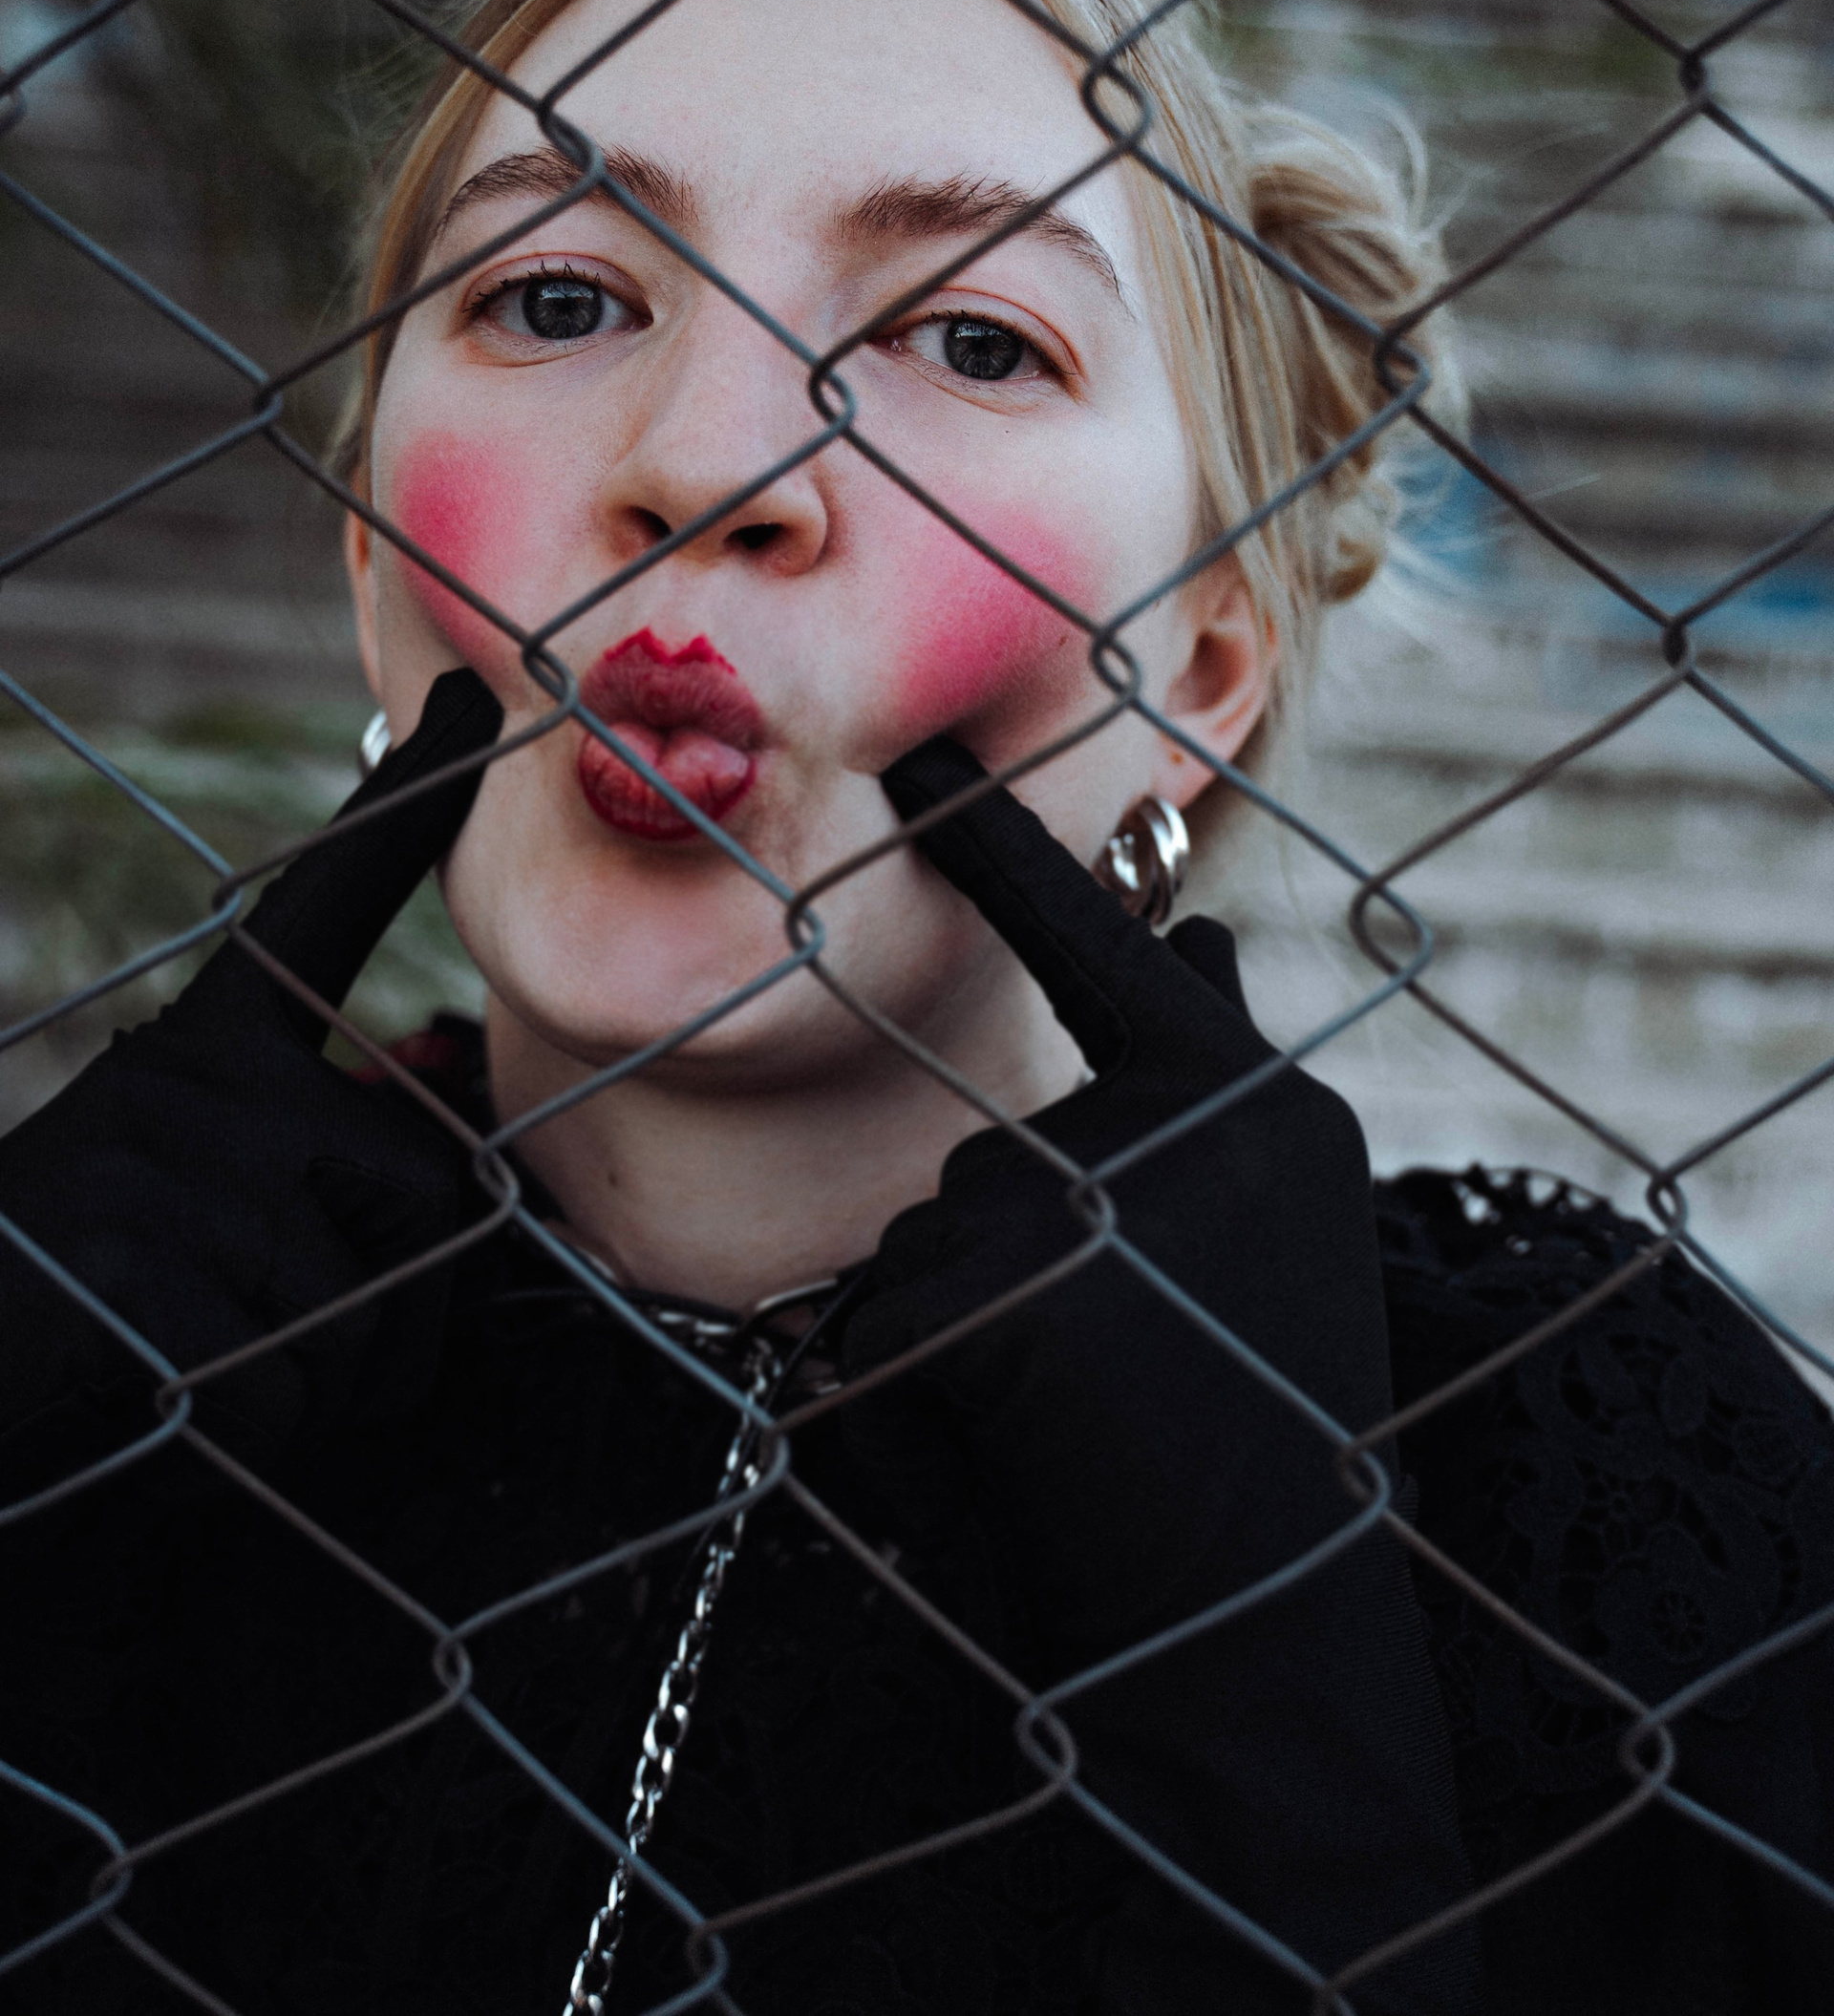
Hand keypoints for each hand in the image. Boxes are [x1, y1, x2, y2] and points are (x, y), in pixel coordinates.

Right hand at [0, 669, 502, 1500]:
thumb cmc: (86, 1304)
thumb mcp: (196, 1208)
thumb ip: (309, 1180)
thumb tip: (461, 1205)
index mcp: (206, 1053)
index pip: (321, 911)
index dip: (402, 813)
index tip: (473, 706)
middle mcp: (201, 1083)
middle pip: (426, 1192)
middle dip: (396, 1305)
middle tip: (275, 1340)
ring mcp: (177, 1168)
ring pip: (370, 1309)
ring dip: (317, 1389)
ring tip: (191, 1363)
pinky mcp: (152, 1272)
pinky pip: (292, 1393)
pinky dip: (249, 1441)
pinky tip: (152, 1402)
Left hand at [841, 736, 1476, 2013]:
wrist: (1266, 1673)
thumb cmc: (1252, 1464)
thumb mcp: (1252, 1246)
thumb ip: (1201, 1101)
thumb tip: (1207, 933)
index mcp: (1259, 1104)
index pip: (1106, 947)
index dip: (998, 843)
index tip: (913, 748)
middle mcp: (1189, 1121)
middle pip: (992, 1147)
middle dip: (1014, 1272)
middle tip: (1125, 1393)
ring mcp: (1091, 1197)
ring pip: (929, 1237)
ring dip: (965, 1340)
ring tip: (1087, 1437)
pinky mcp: (997, 1293)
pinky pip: (880, 1330)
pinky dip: (913, 1408)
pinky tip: (1026, 1469)